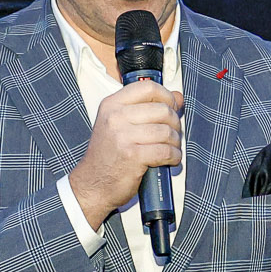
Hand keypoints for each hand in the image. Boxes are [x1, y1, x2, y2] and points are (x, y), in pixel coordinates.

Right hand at [67, 81, 183, 229]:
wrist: (92, 184)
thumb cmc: (109, 155)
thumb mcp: (121, 124)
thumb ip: (149, 107)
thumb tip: (178, 96)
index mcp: (112, 105)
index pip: (148, 87)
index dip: (166, 97)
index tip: (171, 107)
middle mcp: (115, 117)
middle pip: (163, 110)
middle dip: (175, 124)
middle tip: (172, 135)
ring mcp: (123, 136)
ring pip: (167, 131)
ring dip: (175, 143)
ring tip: (170, 149)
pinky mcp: (132, 156)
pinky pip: (166, 151)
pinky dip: (174, 157)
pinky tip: (169, 160)